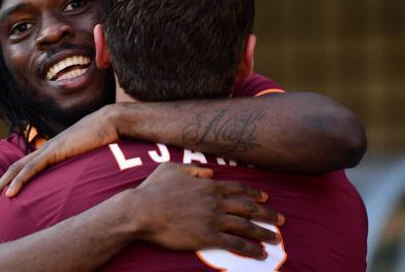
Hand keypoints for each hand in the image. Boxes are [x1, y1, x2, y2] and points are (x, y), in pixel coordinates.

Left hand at [0, 106, 117, 207]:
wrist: (108, 123)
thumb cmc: (102, 139)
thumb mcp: (86, 156)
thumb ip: (78, 165)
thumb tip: (80, 180)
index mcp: (50, 151)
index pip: (24, 167)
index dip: (12, 181)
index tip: (4, 198)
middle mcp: (44, 149)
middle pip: (13, 168)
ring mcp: (47, 149)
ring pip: (17, 169)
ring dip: (1, 187)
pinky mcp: (53, 151)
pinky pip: (32, 168)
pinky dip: (19, 181)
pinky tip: (10, 194)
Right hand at [129, 162, 283, 258]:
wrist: (142, 211)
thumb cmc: (153, 189)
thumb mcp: (171, 169)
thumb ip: (193, 170)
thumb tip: (209, 173)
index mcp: (208, 186)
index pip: (238, 189)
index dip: (254, 193)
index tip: (266, 197)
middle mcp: (215, 201)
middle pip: (248, 207)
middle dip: (267, 213)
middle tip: (282, 219)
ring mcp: (212, 219)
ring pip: (246, 225)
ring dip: (264, 232)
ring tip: (276, 238)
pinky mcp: (207, 237)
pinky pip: (235, 243)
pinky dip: (250, 249)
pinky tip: (260, 254)